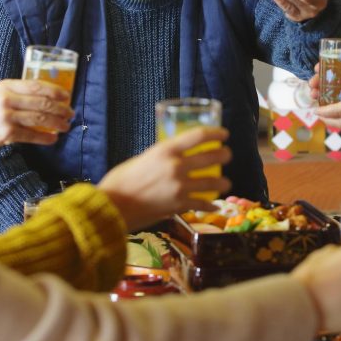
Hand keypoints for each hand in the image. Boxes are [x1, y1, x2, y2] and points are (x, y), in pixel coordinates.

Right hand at [0, 79, 72, 168]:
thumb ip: (18, 90)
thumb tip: (47, 94)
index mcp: (6, 86)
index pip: (37, 85)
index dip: (55, 91)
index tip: (67, 96)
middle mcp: (7, 100)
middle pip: (42, 103)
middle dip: (61, 109)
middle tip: (70, 113)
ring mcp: (6, 117)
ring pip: (40, 119)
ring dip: (57, 124)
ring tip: (65, 126)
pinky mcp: (6, 134)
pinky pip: (32, 136)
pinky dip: (45, 138)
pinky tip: (53, 138)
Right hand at [99, 126, 232, 230]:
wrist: (113, 206)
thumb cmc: (121, 180)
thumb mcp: (142, 159)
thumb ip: (160, 157)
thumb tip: (171, 158)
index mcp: (165, 150)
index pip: (198, 136)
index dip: (216, 133)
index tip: (224, 134)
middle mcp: (176, 166)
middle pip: (211, 157)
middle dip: (224, 155)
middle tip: (227, 155)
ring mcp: (180, 187)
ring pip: (212, 183)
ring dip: (222, 182)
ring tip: (225, 183)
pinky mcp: (179, 205)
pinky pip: (202, 204)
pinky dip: (210, 206)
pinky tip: (215, 207)